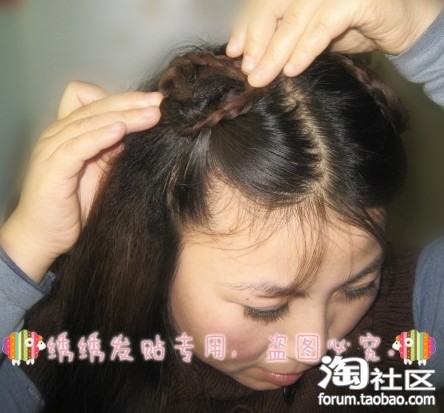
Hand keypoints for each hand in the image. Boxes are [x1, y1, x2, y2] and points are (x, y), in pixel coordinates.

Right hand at [0, 81, 162, 281]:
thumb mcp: (99, 173)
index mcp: (69, 132)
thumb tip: (133, 134)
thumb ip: (111, 152)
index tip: (154, 103)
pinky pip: (77, 145)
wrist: (45, 237)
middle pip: (96, 105)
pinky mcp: (52, 168)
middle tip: (160, 103)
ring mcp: (52, 149)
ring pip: (90, 121)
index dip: (122, 98)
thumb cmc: (73, 207)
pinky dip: (100, 136)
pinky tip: (121, 131)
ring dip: (124, 116)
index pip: (92, 98)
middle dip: (131, 102)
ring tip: (152, 115)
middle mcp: (58, 134)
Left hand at [227, 0, 442, 86]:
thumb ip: (283, 35)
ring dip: (276, 50)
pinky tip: (292, 69)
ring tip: (263, 76)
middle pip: (274, 4)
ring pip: (295, 16)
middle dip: (257, 39)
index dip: (247, 25)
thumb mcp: (310, 32)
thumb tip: (248, 55)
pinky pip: (323, 26)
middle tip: (248, 70)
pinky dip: (305, 48)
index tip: (234, 52)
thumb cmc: (352, 27)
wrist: (398, 27)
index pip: (265, 1)